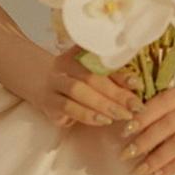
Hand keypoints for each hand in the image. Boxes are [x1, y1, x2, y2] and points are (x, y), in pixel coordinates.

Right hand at [24, 43, 142, 129]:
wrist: (37, 81)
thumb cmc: (72, 78)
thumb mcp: (87, 72)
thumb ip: (109, 75)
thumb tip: (136, 85)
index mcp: (76, 54)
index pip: (101, 63)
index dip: (121, 74)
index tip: (137, 84)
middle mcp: (63, 66)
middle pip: (91, 78)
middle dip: (116, 93)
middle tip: (136, 107)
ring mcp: (53, 84)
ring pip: (78, 91)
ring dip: (103, 104)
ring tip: (122, 115)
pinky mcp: (48, 103)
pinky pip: (67, 108)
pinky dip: (86, 115)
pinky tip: (102, 120)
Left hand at [116, 79, 174, 174]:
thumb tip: (140, 129)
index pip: (165, 100)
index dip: (143, 116)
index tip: (125, 131)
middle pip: (169, 121)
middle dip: (144, 140)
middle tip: (127, 154)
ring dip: (155, 158)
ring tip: (139, 169)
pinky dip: (172, 166)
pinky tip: (159, 173)